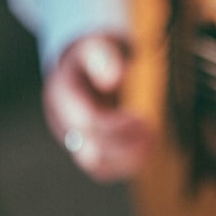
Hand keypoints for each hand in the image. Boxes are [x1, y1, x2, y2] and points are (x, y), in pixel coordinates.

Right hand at [42, 33, 152, 181]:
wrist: (84, 67)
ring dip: (128, 158)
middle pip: (90, 150)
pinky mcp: (87, 149)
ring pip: (97, 165)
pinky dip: (127, 163)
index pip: (87, 123)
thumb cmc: (95, 55)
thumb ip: (103, 57)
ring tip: (153, 141)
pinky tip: (147, 148)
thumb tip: (113, 78)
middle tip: (152, 132)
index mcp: (62, 95)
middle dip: (125, 146)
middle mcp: (63, 121)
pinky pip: (104, 169)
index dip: (117, 126)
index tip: (142, 119)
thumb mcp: (97, 45)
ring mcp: (73, 138)